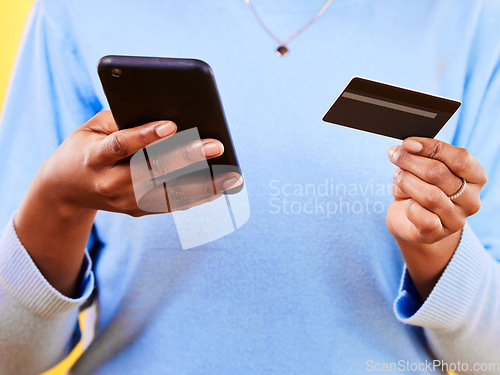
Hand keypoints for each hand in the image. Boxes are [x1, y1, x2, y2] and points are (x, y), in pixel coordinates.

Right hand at [14, 110, 238, 295]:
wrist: (65, 190)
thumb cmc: (84, 148)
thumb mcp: (91, 128)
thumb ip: (123, 121)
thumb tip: (168, 116)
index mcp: (94, 158)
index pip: (121, 146)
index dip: (145, 136)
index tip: (171, 124)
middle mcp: (109, 184)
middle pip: (151, 172)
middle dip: (185, 158)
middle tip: (216, 146)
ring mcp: (124, 203)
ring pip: (168, 195)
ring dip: (203, 186)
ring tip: (232, 176)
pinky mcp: (137, 211)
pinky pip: (170, 205)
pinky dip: (197, 197)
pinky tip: (220, 188)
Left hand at [386, 137, 485, 243]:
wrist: (409, 219)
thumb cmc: (419, 186)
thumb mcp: (422, 167)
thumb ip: (420, 155)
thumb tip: (405, 146)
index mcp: (476, 178)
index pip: (460, 158)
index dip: (431, 147)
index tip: (407, 142)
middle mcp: (472, 200)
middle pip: (439, 174)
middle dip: (410, 161)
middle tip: (393, 154)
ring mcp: (457, 220)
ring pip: (430, 196)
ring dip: (406, 181)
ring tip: (397, 176)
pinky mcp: (437, 234)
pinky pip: (421, 217)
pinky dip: (409, 207)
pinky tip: (405, 203)